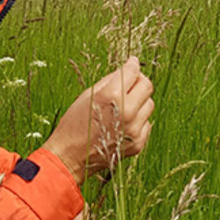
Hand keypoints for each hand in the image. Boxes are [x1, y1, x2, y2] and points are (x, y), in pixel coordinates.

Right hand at [43, 57, 154, 183]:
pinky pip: (146, 123)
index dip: (133, 64)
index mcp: (112, 96)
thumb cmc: (75, 123)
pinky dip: (138, 120)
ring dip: (139, 102)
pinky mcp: (138, 143)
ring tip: (122, 107)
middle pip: (147, 86)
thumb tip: (127, 70)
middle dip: (139, 81)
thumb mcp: (88, 94)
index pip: (133, 72)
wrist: (70, 156)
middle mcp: (127, 112)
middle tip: (131, 83)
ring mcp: (134, 129)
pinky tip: (122, 124)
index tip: (132, 63)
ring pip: (149, 105)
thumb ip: (110, 80)